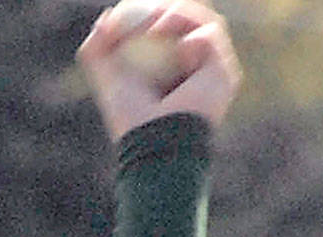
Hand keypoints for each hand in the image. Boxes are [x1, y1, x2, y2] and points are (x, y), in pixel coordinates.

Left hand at [77, 0, 241, 140]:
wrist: (153, 138)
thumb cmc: (130, 115)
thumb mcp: (107, 78)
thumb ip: (97, 51)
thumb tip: (105, 18)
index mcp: (169, 65)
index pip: (166, 25)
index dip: (152, 11)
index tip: (130, 9)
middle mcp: (194, 65)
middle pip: (188, 18)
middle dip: (165, 7)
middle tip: (146, 10)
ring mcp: (212, 68)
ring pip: (204, 20)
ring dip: (178, 14)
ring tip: (155, 27)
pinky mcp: (225, 71)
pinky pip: (212, 36)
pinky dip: (193, 36)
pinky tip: (179, 51)